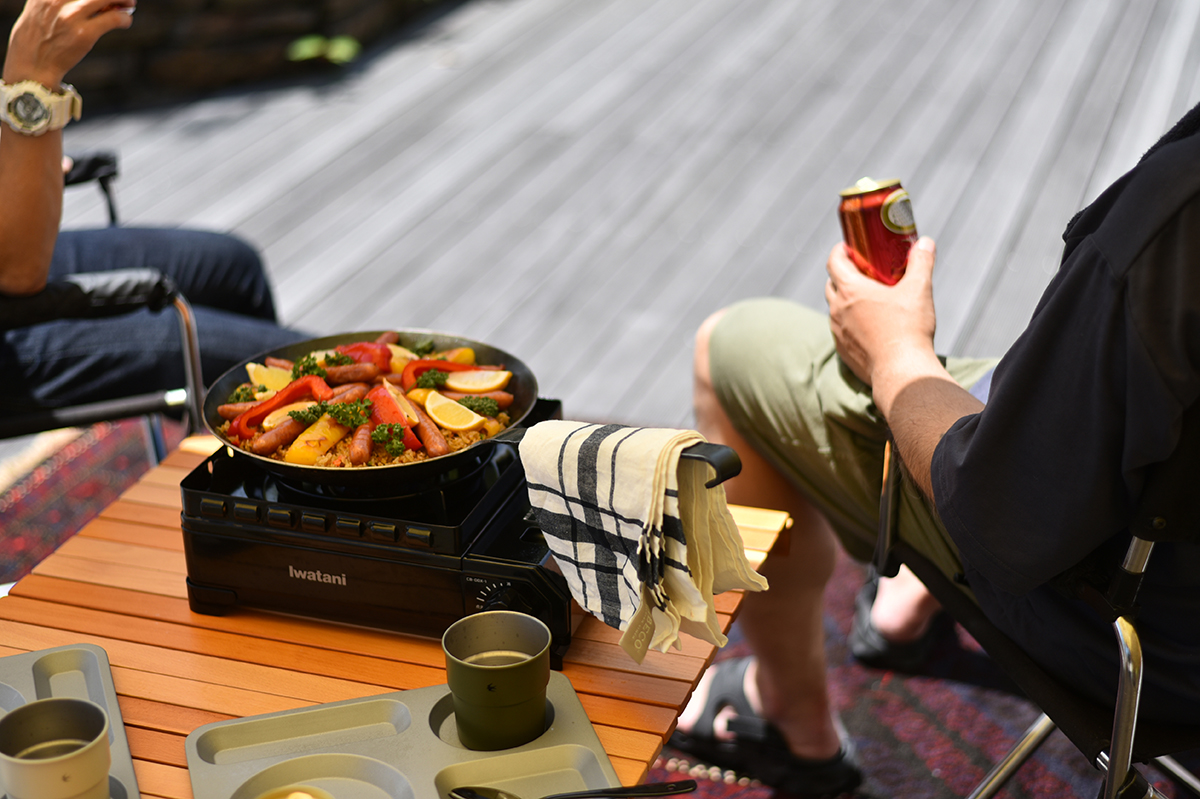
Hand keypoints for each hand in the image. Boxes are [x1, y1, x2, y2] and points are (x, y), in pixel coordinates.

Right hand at [3, 0, 134, 87]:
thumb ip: (59, 0)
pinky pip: (113, 18)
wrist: (32, 66)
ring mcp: (71, 16)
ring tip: (129, 5)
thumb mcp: (39, 9)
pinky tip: (125, 21)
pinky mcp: (84, 34)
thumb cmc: (38, 38)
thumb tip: (93, 2)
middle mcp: (56, 0)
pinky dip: (125, 18)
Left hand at [824, 236, 937, 386]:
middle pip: (832, 284)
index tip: (849, 247)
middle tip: (862, 270)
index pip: (834, 262)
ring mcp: (838, 331)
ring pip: (835, 308)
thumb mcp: (919, 290)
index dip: (840, 251)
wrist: (901, 372)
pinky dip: (850, 321)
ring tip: (867, 297)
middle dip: (843, 273)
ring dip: (846, 299)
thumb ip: (921, 263)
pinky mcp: (843, 350)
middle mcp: (837, 310)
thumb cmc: (909, 329)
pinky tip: (868, 323)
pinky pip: (841, 330)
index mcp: (850, 290)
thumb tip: (925, 242)